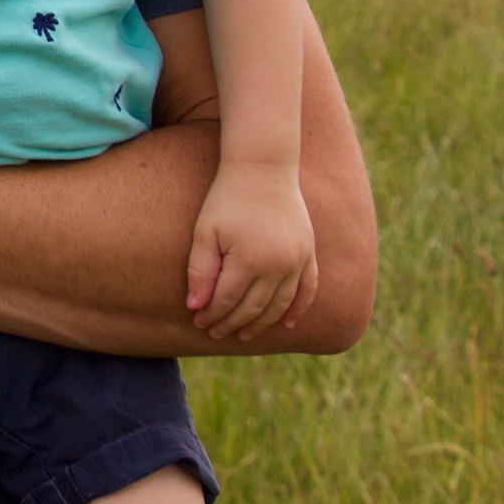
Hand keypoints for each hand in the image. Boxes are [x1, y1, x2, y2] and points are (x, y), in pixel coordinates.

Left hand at [187, 158, 318, 340]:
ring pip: (280, 305)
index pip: (227, 300)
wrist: (263, 168)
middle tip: (215, 333)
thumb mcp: (206, 231)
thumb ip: (200, 270)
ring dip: (262, 323)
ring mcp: (297, 261)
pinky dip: (299, 309)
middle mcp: (277, 266)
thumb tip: (195, 307)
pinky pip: (308, 289)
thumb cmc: (227, 198)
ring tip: (243, 334)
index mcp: (249, 261)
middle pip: (253, 308)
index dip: (211, 314)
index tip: (198, 322)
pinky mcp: (308, 253)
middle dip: (232, 323)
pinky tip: (288, 324)